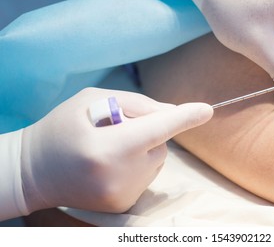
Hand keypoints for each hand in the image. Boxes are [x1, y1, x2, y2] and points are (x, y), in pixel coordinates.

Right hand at [21, 88, 212, 213]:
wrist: (33, 171)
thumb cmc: (60, 129)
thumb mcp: (91, 101)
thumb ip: (136, 104)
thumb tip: (173, 112)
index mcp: (107, 149)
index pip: (156, 130)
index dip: (184, 118)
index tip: (206, 110)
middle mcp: (119, 177)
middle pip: (160, 144)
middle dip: (149, 131)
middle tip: (117, 129)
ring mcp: (122, 196)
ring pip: (157, 160)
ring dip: (144, 148)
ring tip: (111, 147)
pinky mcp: (123, 206)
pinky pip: (148, 175)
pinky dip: (138, 164)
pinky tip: (111, 164)